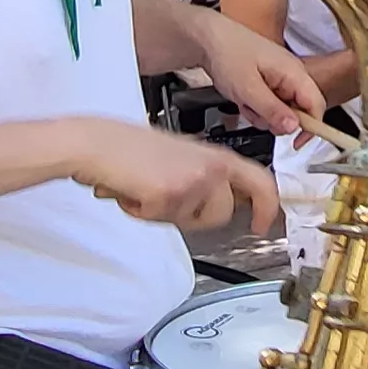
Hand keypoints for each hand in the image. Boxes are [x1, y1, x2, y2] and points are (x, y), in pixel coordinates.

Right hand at [65, 119, 281, 232]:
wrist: (100, 144)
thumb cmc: (132, 150)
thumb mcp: (183, 158)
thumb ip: (207, 178)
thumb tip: (224, 204)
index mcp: (215, 155)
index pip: (260, 181)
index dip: (267, 207)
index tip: (261, 224)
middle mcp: (209, 166)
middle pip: (224, 212)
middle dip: (196, 216)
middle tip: (171, 203)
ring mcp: (192, 179)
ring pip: (194, 220)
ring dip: (169, 214)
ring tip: (148, 192)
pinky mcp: (171, 192)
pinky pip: (163, 219)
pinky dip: (145, 212)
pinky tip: (135, 192)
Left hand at [180, 11, 327, 138]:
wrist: (208, 38)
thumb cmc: (227, 53)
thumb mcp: (248, 88)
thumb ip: (272, 109)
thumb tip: (294, 127)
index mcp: (293, 72)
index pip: (316, 105)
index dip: (311, 127)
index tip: (296, 143)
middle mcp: (291, 75)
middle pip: (299, 111)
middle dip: (277, 120)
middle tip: (256, 112)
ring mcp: (280, 78)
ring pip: (282, 111)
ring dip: (262, 114)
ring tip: (245, 101)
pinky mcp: (268, 82)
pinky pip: (269, 105)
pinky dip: (256, 107)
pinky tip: (243, 98)